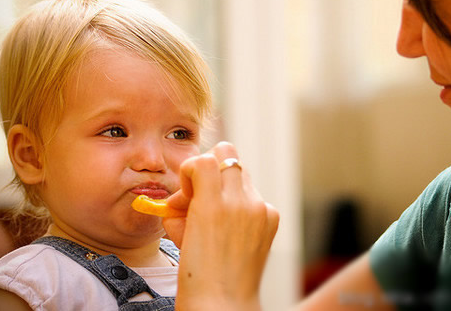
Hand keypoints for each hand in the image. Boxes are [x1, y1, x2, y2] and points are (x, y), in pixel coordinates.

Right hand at [162, 142, 279, 310]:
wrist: (224, 302)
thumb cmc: (197, 274)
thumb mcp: (178, 234)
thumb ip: (178, 206)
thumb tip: (183, 193)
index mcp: (212, 206)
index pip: (205, 159)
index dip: (191, 170)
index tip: (187, 189)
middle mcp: (240, 203)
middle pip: (228, 155)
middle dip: (211, 171)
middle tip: (201, 194)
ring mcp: (260, 209)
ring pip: (241, 175)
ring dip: (227, 186)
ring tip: (217, 213)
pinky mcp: (272, 217)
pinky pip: (255, 196)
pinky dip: (243, 205)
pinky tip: (234, 228)